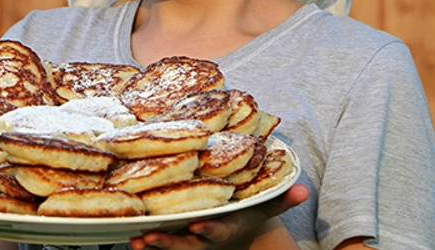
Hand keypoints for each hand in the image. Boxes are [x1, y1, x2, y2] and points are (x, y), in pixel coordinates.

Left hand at [129, 184, 308, 249]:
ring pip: (170, 245)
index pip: (217, 230)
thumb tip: (304, 190)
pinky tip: (130, 236)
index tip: (197, 226)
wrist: (236, 226)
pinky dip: (146, 240)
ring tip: (135, 242)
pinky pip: (160, 240)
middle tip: (149, 239)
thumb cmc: (248, 210)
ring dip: (153, 245)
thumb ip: (282, 199)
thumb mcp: (265, 206)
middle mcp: (205, 235)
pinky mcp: (176, 234)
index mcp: (226, 226)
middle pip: (186, 244)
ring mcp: (190, 238)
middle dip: (169, 244)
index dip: (207, 230)